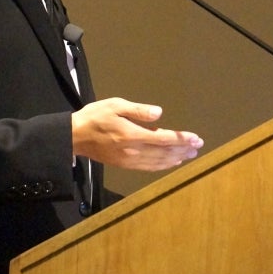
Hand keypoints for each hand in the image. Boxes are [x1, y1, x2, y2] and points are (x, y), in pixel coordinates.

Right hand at [71, 97, 203, 170]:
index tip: (196, 138)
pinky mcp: (125, 165)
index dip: (181, 139)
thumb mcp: (115, 105)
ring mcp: (129, 160)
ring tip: (190, 154)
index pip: (163, 139)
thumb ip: (138, 110)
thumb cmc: (95, 117)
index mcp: (132, 135)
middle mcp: (133, 151)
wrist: (74, 137)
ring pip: (159, 162)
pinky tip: (172, 163)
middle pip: (164, 152)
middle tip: (199, 146)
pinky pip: (149, 167)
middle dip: (183, 149)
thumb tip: (159, 113)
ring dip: (176, 158)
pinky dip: (163, 166)